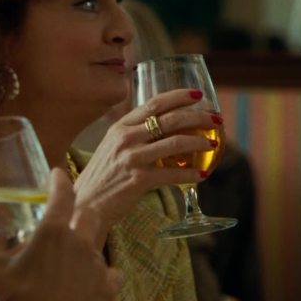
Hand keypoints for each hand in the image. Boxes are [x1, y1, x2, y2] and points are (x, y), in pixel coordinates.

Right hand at [0, 168, 121, 300]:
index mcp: (53, 232)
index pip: (62, 194)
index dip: (60, 180)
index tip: (57, 173)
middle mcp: (79, 242)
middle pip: (88, 213)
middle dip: (79, 210)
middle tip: (68, 216)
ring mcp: (97, 265)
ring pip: (98, 243)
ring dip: (86, 244)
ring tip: (72, 254)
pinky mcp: (107, 288)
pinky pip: (112, 272)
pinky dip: (104, 274)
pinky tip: (92, 280)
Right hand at [73, 88, 218, 246]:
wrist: (84, 205)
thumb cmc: (101, 177)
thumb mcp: (111, 147)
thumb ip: (132, 135)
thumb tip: (161, 129)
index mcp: (120, 127)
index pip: (154, 103)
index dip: (178, 96)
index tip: (197, 94)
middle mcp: (126, 138)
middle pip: (170, 119)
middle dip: (198, 117)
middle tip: (215, 119)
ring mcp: (132, 158)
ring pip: (176, 143)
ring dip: (199, 142)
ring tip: (213, 144)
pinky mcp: (139, 179)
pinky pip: (173, 174)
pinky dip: (191, 174)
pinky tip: (201, 175)